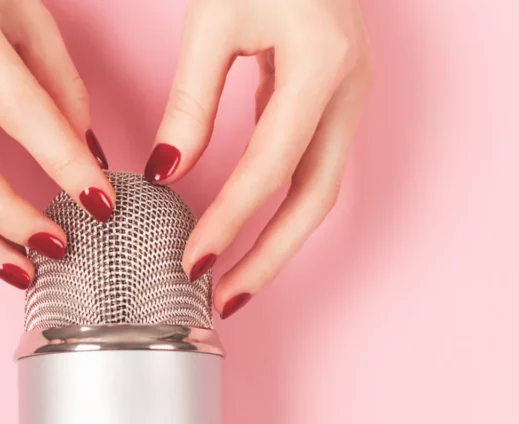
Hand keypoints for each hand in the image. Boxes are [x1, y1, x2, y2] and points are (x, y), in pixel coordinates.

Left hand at [145, 0, 372, 317]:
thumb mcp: (215, 21)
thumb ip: (192, 101)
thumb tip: (169, 170)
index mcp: (321, 68)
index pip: (269, 170)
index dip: (227, 223)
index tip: (190, 263)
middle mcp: (349, 91)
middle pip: (313, 200)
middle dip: (268, 258)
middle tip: (224, 301)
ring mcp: (350, 97)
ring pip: (320, 190)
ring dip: (278, 241)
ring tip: (235, 281)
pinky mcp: (335, 98)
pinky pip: (312, 167)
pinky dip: (280, 206)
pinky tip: (247, 227)